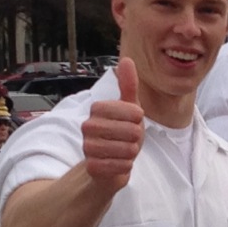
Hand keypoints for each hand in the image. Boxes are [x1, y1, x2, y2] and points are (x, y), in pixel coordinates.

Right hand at [81, 57, 144, 191]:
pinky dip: (126, 166)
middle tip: (128, 139)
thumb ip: (129, 86)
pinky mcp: (91, 166)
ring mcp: (88, 146)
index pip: (133, 111)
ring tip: (123, 151)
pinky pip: (121, 166)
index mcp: (97, 109)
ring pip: (128, 149)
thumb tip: (126, 60)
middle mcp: (88, 125)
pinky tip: (119, 163)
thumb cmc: (121, 135)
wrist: (108, 165)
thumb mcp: (130, 109)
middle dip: (137, 138)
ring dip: (132, 153)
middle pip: (132, 131)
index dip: (139, 119)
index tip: (132, 121)